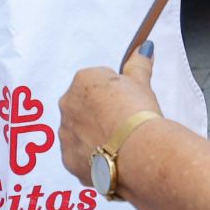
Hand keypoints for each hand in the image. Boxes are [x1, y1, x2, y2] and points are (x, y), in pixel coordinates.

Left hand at [59, 46, 163, 188]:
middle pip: (86, 108)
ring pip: (81, 133)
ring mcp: (66, 134)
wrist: (138, 151)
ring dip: (96, 137)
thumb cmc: (138, 113)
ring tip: (120, 145)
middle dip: (102, 115)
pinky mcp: (69, 160)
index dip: (117, 95)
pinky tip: (114, 160)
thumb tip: (144, 48)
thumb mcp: (142, 82)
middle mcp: (67, 105)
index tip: (128, 105)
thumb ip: (138, 64)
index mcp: (82, 81)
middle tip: (125, 125)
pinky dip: (95, 160)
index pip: (98, 84)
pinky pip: (82, 157)